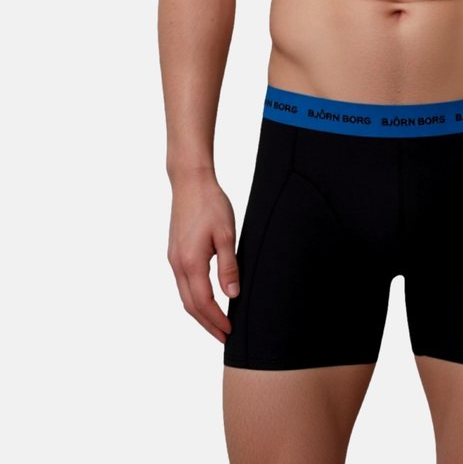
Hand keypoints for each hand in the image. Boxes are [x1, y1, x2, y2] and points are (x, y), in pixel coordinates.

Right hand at [167, 172, 239, 342]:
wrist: (190, 182)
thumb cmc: (211, 204)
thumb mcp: (227, 234)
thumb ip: (229, 266)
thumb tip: (232, 295)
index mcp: (191, 262)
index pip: (203, 302)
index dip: (216, 320)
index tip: (229, 332)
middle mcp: (177, 264)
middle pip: (190, 305)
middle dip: (207, 324)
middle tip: (223, 337)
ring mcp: (173, 258)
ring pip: (184, 295)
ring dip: (199, 313)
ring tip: (216, 323)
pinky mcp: (174, 252)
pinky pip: (182, 284)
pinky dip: (193, 298)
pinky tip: (205, 299)